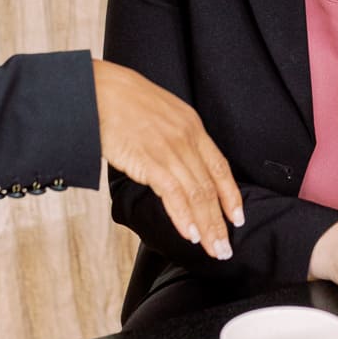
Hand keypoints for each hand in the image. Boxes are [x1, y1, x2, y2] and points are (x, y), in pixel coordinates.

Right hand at [92, 59, 243, 261]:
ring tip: (213, 249)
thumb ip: (174, 138)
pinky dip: (183, 216)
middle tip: (225, 248)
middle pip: (210, 186)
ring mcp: (170, 149)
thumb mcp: (161, 114)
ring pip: (196, 194)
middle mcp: (187, 138)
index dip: (231, 195)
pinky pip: (173, 193)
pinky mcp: (150, 159)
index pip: (220, 166)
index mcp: (192, 126)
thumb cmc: (122, 101)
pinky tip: (190, 234)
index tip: (238, 217)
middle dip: (220, 221)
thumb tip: (176, 164)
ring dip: (207, 226)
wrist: (99, 89)